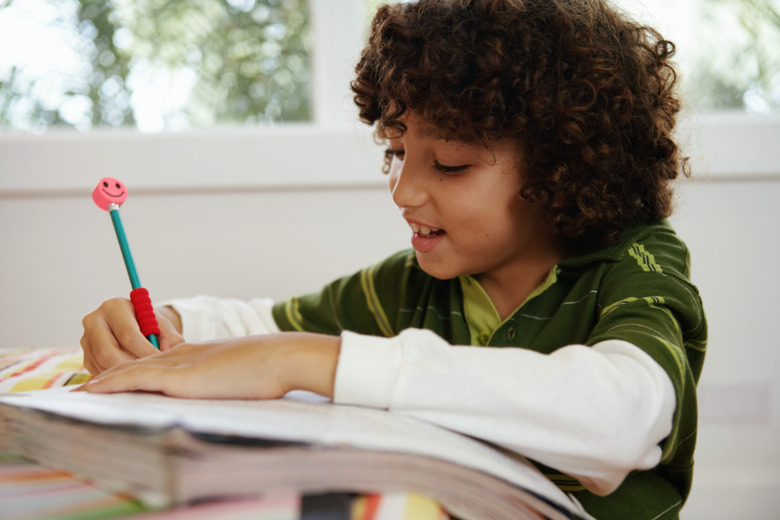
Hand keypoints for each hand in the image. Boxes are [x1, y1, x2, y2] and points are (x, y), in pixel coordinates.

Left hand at [80, 332, 340, 399]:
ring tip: (85, 386)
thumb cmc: (273, 368)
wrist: (280, 358)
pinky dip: (112, 383)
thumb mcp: (245, 369)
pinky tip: (95, 387)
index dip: (142, 365)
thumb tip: (239, 382)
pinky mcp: (180, 378)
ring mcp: (181, 366)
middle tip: (94, 379)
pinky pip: (136, 379)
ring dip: (107, 377)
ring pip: (133, 368)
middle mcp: (186, 356)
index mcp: (201, 355)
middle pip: (142, 362)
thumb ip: (232, 374)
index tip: (125, 369)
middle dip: (117, 370)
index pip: (163, 360)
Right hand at [81, 298, 184, 375]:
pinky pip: (99, 371)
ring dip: (124, 374)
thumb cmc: (151, 325)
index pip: (128, 334)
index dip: (145, 351)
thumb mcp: (163, 326)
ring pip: (102, 364)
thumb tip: (168, 349)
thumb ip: (170, 337)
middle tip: (150, 375)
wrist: (136, 325)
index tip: (160, 363)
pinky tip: (133, 381)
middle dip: (131, 367)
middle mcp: (94, 321)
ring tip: (144, 378)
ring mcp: (86, 339)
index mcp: (114, 307)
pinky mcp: (86, 356)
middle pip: (108, 352)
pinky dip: (117, 378)